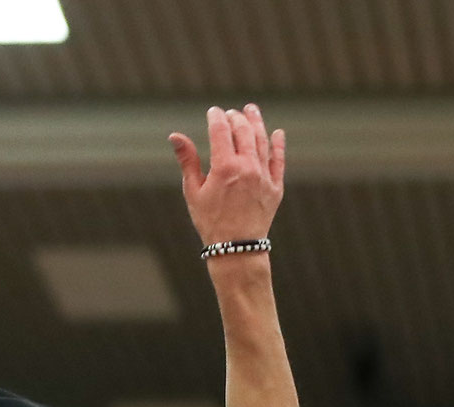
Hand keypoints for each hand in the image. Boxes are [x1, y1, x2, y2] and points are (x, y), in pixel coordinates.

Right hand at [168, 104, 284, 248]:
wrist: (236, 249)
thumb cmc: (210, 222)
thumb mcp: (193, 191)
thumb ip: (187, 160)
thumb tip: (175, 136)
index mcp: (224, 167)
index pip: (221, 130)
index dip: (216, 117)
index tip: (213, 112)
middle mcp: (247, 167)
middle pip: (243, 130)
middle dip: (236, 117)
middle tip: (231, 113)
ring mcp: (264, 176)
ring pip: (262, 140)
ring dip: (256, 122)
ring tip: (251, 110)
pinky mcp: (276, 187)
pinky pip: (278, 160)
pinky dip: (278, 145)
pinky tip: (277, 133)